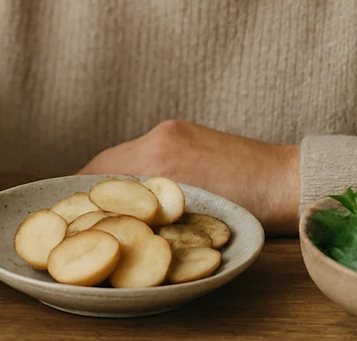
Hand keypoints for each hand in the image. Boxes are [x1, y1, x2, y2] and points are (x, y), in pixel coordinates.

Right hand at [78, 120, 301, 234]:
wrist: (291, 182)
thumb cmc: (252, 210)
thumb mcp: (192, 222)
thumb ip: (151, 216)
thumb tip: (117, 224)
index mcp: (160, 158)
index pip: (97, 176)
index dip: (75, 198)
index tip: (65, 217)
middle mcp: (161, 138)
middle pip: (105, 164)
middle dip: (88, 189)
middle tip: (77, 216)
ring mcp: (174, 131)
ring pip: (124, 156)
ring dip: (112, 180)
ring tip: (105, 208)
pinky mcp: (185, 131)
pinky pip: (146, 150)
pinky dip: (135, 170)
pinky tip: (139, 192)